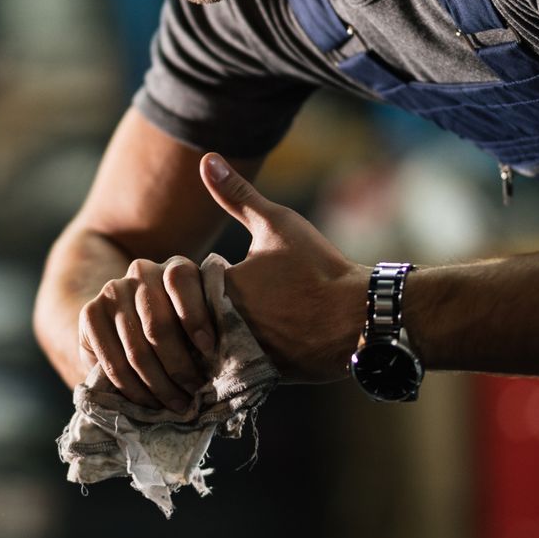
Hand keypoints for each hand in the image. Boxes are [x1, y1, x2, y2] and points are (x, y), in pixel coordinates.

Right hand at [76, 254, 216, 411]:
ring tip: (176, 403)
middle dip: (179, 366)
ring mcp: (112, 292)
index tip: (209, 351)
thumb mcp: (197, 321)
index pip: (181, 281)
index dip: (195, 316)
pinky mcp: (90, 314)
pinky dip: (134, 389)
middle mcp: (141, 272)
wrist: (126, 322)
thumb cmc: (177, 327)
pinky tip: (149, 401)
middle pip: (158, 324)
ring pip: (137, 349)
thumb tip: (225, 360)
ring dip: (159, 384)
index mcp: (175, 267)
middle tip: (194, 392)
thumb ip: (207, 329)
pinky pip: (113, 362)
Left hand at [199, 153, 367, 382]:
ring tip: (241, 323)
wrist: (361, 320)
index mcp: (217, 288)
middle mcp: (219, 327)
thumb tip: (206, 158)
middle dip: (191, 311)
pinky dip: (222, 361)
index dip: (191, 278)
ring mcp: (234, 356)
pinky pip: (218, 372)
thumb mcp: (276, 224)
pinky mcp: (251, 379)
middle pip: (182, 319)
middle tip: (232, 300)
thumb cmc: (318, 269)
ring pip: (198, 349)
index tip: (220, 273)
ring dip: (205, 338)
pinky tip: (247, 345)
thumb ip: (236, 195)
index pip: (177, 285)